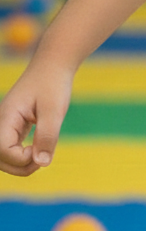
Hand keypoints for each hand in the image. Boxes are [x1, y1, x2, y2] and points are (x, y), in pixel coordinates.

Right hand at [0, 61, 72, 176]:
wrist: (53, 65)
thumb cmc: (53, 83)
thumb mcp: (54, 109)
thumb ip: (47, 136)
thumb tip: (41, 164)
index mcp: (6, 117)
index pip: (2, 150)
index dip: (21, 158)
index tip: (41, 149)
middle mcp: (1, 123)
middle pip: (0, 158)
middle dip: (21, 165)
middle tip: (44, 157)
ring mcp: (5, 125)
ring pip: (4, 157)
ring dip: (22, 163)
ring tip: (43, 153)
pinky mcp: (13, 126)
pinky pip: (11, 149)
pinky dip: (23, 155)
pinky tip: (38, 148)